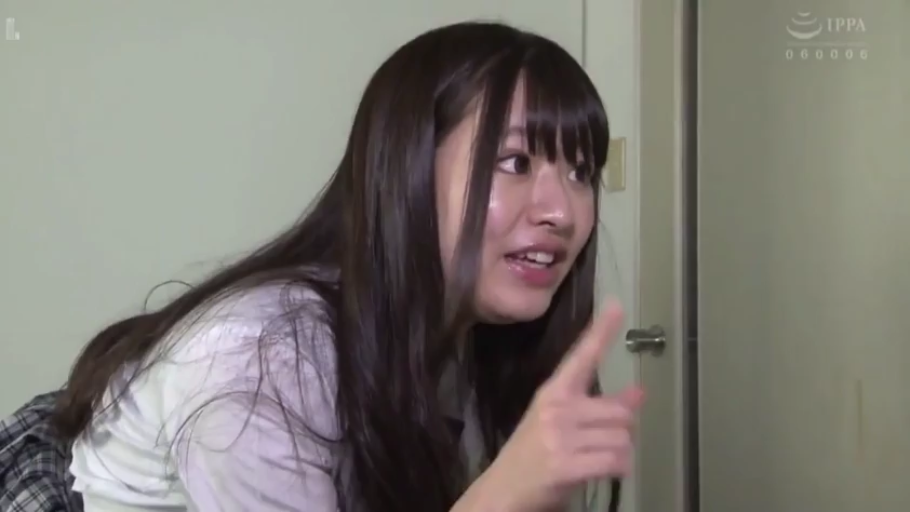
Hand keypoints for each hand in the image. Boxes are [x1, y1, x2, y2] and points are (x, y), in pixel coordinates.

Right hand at [477, 300, 643, 511]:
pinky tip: (603, 472)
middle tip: (601, 444)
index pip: (581, 356)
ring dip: (619, 454)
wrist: (502, 491)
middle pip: (619, 411)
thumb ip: (599, 408)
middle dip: (621, 430)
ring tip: (596, 461)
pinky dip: (618, 469)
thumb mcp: (561, 424)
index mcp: (552, 392)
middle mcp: (556, 409)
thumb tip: (639, 393)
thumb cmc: (532, 456)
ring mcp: (560, 436)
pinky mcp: (566, 464)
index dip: (600, 331)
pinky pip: (615, 461)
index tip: (615, 304)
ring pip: (622, 438)